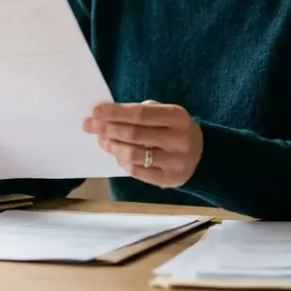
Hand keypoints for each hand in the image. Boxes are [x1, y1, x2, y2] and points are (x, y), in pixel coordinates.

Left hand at [83, 101, 202, 188]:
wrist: (201, 155)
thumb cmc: (174, 129)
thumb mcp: (165, 114)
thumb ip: (140, 113)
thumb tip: (105, 116)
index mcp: (177, 117)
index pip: (140, 114)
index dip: (116, 112)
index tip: (95, 111)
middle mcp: (178, 139)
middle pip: (134, 134)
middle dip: (107, 128)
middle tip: (89, 125)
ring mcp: (174, 161)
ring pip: (133, 154)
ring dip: (112, 146)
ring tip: (102, 139)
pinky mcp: (168, 179)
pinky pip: (136, 171)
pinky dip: (122, 161)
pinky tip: (116, 153)